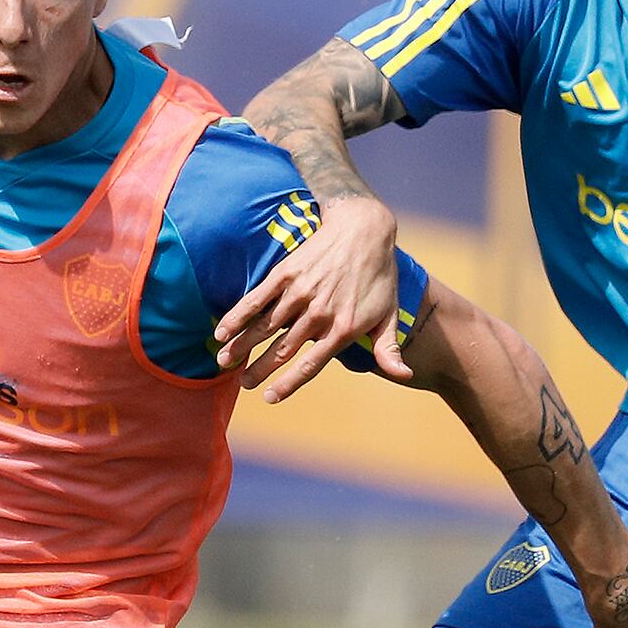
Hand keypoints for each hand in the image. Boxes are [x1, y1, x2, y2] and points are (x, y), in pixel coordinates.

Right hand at [214, 194, 409, 402]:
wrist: (364, 229)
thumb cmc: (379, 276)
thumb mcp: (389, 314)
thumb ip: (389, 349)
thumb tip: (404, 376)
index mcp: (342, 328)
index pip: (309, 364)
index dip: (288, 383)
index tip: (270, 398)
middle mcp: (318, 313)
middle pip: (282, 349)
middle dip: (259, 369)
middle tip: (244, 384)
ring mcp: (300, 292)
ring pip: (265, 327)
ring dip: (242, 346)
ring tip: (224, 362)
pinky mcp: (286, 273)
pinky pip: (257, 299)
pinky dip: (238, 316)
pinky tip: (223, 330)